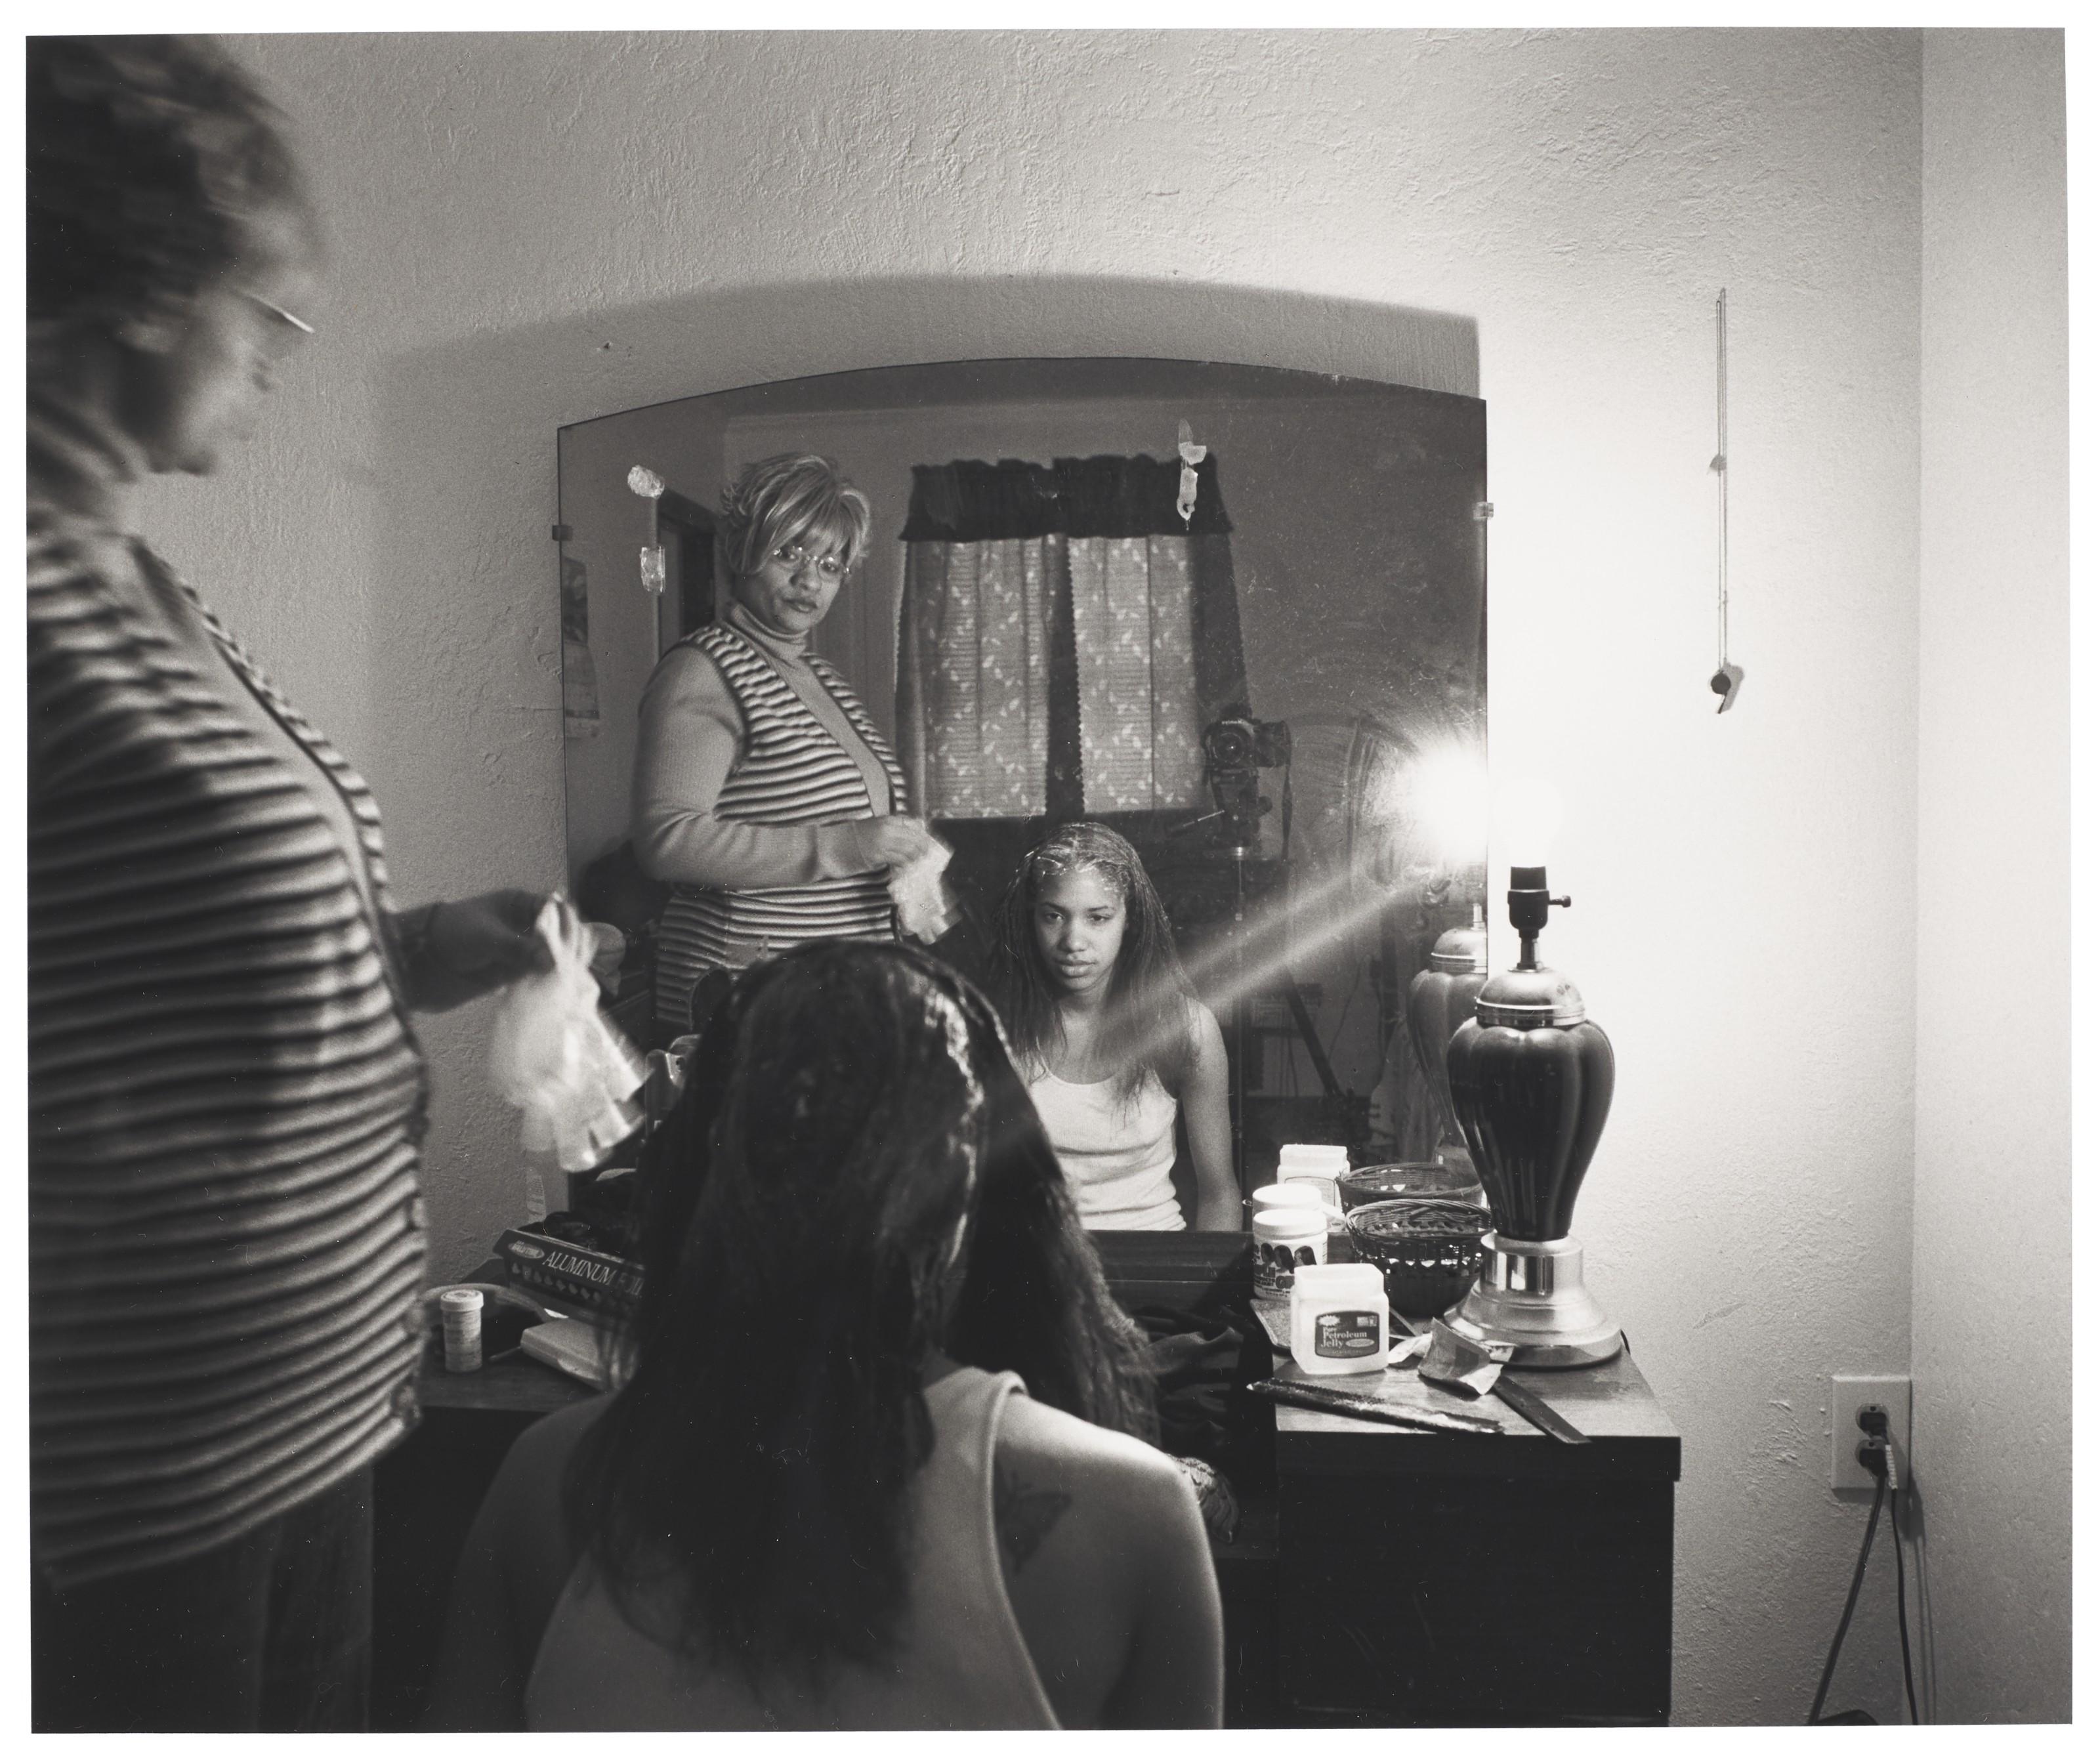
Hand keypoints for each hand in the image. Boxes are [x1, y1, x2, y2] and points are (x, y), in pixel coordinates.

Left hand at [410, 889, 555, 1009]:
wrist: (419, 962)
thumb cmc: (450, 934)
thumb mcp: (487, 937)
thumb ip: (519, 949)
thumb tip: (553, 962)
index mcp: (518, 904)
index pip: (554, 910)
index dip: (565, 923)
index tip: (570, 941)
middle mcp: (523, 925)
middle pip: (557, 934)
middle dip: (565, 946)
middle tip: (569, 962)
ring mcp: (519, 950)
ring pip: (550, 956)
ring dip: (558, 966)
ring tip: (564, 979)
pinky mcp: (513, 972)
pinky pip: (538, 975)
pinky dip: (547, 981)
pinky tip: (554, 988)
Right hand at [859, 814, 938, 868]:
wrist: (843, 843)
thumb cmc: (863, 834)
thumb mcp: (880, 823)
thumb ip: (897, 825)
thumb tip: (919, 828)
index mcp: (888, 820)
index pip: (912, 825)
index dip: (922, 835)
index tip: (927, 842)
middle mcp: (887, 830)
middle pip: (913, 839)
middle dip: (922, 848)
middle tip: (925, 854)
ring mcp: (883, 843)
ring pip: (908, 851)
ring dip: (915, 858)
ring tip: (917, 862)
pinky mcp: (878, 855)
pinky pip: (898, 860)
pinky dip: (904, 864)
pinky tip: (905, 866)